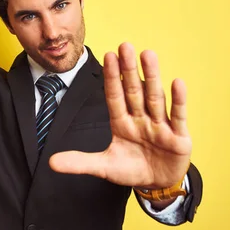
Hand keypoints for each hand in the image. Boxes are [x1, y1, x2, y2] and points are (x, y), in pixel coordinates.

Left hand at [49, 43, 191, 188]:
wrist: (158, 184)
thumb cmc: (132, 169)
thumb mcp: (105, 166)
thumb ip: (80, 162)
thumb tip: (50, 163)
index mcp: (122, 123)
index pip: (115, 97)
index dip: (112, 78)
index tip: (108, 55)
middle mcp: (141, 119)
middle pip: (134, 91)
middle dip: (129, 70)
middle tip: (125, 45)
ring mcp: (160, 126)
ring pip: (155, 98)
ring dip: (152, 77)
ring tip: (148, 54)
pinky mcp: (179, 137)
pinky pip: (178, 116)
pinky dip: (178, 101)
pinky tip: (177, 82)